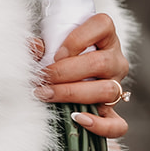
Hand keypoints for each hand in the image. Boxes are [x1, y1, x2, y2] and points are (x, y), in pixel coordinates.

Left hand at [34, 14, 128, 140]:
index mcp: (105, 36)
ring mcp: (117, 85)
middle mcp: (115, 59)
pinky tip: (77, 119)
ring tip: (47, 94)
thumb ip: (42, 44)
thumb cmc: (58, 53)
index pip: (102, 25)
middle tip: (43, 78)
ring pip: (107, 90)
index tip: (55, 53)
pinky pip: (117, 125)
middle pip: (101, 63)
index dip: (78, 39)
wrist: (66, 74)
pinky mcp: (113, 110)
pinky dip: (99, 125)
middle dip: (66, 72)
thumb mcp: (51, 43)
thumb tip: (32, 46)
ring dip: (72, 93)